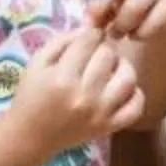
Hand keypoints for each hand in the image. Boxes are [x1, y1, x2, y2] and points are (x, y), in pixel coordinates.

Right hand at [8, 25, 146, 155]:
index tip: (87, 40)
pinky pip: (136, 107)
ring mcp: (100, 113)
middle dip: (102, 49)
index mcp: (63, 78)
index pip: (90, 40)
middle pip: (109, 55)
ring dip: (121, 67)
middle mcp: (84, 96)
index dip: (90, 34)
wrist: (30, 137)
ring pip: (128, 77)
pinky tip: (121, 89)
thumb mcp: (37, 62)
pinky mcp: (109, 127)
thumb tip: (91, 28)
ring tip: (110, 69)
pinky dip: (135, 94)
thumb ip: (63, 41)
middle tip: (94, 55)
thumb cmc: (30, 97)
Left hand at [85, 0, 165, 44]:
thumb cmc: (123, 6)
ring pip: (135, 5)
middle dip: (102, 4)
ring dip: (121, 24)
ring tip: (114, 34)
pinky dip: (141, 32)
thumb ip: (95, 5)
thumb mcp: (107, 2)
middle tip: (93, 24)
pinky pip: (155, 19)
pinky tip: (134, 36)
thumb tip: (86, 20)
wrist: (158, 17)